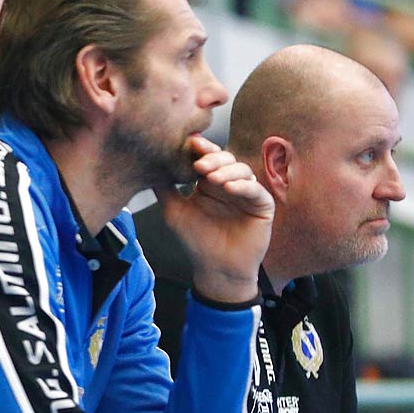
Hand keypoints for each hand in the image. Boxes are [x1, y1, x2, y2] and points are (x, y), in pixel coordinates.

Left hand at [156, 136, 272, 303]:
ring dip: (226, 171)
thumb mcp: (174, 211)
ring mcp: (246, 192)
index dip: (199, 149)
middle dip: (212, 158)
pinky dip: (242, 185)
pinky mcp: (262, 204)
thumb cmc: (196, 241)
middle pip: (225, 159)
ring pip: (241, 170)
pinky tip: (228, 188)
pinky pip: (255, 189)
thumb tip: (151, 165)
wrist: (216, 269)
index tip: (188, 143)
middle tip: (198, 165)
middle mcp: (228, 182)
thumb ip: (164, 189)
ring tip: (211, 178)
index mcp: (208, 181)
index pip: (206, 158)